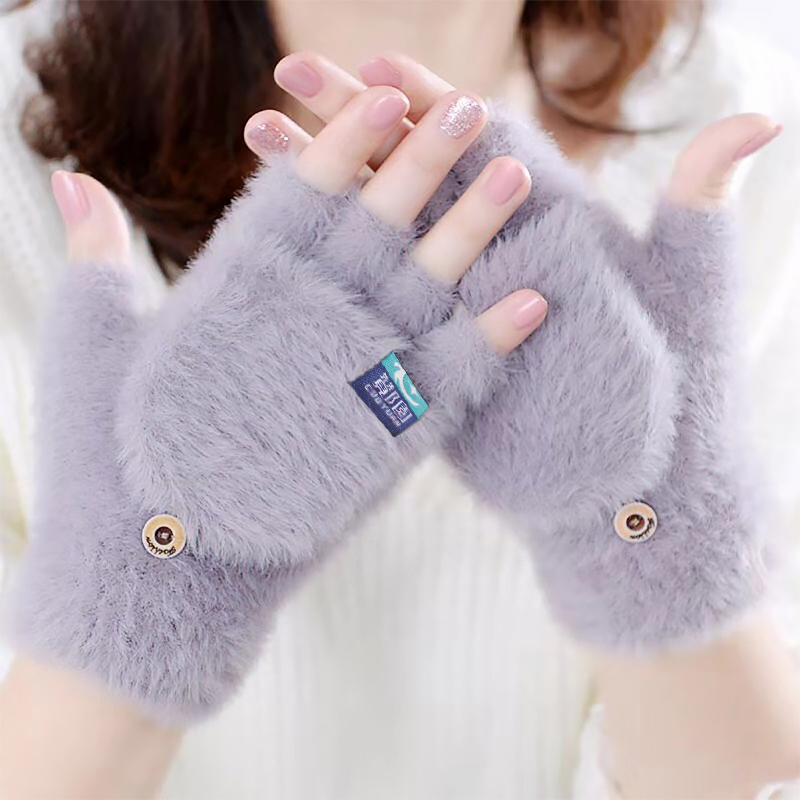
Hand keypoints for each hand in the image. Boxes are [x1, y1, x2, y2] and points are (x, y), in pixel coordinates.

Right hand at [260, 50, 781, 648]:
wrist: (636, 484)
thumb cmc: (677, 387)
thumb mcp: (688, 290)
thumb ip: (700, 206)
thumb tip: (765, 117)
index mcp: (550, 222)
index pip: (481, 142)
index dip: (428, 103)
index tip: (376, 68)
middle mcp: (495, 254)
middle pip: (416, 174)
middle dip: (355, 125)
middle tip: (290, 80)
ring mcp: (454, 305)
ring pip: (380, 232)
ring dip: (323, 185)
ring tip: (261, 138)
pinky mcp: (430, 356)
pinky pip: (374, 303)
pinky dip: (330, 273)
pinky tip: (281, 242)